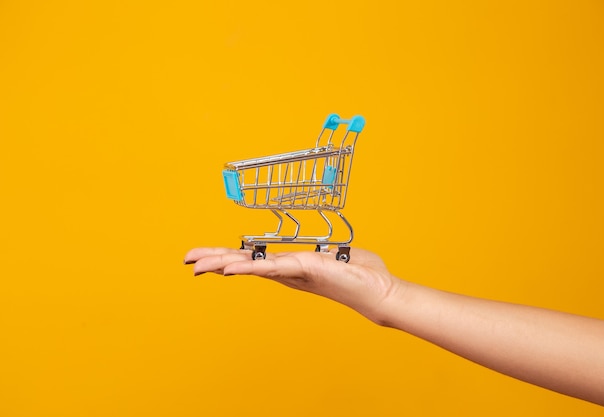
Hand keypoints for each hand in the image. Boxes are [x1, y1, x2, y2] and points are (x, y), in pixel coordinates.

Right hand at [184, 247, 400, 322]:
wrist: (378, 290)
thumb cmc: (360, 273)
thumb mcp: (335, 256)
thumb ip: (326, 252)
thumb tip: (325, 248)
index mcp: (290, 266)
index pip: (253, 260)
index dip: (228, 257)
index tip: (204, 256)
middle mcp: (287, 272)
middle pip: (243, 265)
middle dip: (214, 261)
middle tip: (187, 260)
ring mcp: (293, 272)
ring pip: (251, 267)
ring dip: (223, 264)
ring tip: (198, 265)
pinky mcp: (304, 269)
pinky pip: (272, 267)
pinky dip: (250, 267)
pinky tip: (231, 268)